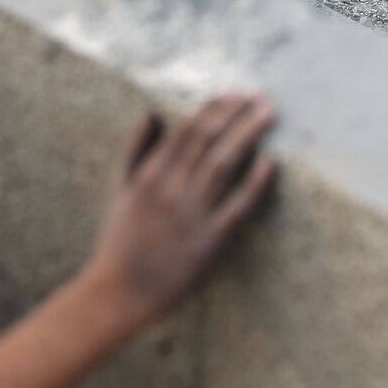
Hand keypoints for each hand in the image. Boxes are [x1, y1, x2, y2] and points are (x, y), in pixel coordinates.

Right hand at [80, 92, 276, 327]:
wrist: (118, 293)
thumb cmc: (118, 239)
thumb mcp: (117, 188)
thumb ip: (134, 147)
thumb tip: (152, 110)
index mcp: (150, 175)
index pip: (187, 128)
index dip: (213, 107)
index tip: (233, 94)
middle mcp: (171, 191)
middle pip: (208, 139)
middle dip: (235, 112)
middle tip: (259, 95)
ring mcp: (191, 217)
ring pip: (223, 164)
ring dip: (247, 134)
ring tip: (268, 114)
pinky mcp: (209, 244)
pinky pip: (236, 209)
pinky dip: (254, 184)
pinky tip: (270, 162)